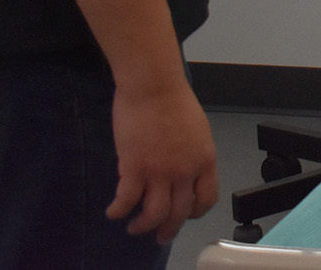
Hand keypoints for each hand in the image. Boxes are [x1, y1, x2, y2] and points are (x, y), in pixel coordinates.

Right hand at [105, 77, 218, 242]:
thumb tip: (183, 169)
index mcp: (204, 159)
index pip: (206, 198)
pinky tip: (113, 212)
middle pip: (180, 213)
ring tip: (134, 227)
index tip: (186, 215)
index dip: (195, 212)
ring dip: (143, 226)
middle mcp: (185, 170)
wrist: (153, 84)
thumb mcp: (196, 129)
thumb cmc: (172, 98)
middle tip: (160, 236)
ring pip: (154, 214)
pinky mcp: (134, 168)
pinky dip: (119, 210)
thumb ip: (191, 153)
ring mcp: (159, 171)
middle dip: (169, 229)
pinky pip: (126, 200)